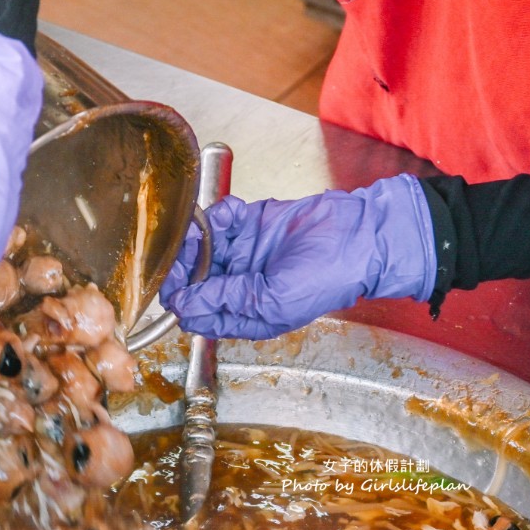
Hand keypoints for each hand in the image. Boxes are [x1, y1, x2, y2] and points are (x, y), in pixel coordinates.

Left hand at [159, 174, 437, 338]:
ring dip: (194, 239)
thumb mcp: (271, 301)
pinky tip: (225, 215)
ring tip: (192, 232)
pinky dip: (217, 216)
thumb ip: (225, 301)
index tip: (170, 288)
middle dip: (182, 267)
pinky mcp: (251, 225)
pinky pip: (222, 221)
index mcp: (246, 314)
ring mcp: (244, 254)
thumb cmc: (327, 279)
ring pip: (202, 248)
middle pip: (194, 279)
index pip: (198, 313)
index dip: (181, 300)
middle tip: (175, 256)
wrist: (359, 237)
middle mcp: (241, 285)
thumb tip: (184, 305)